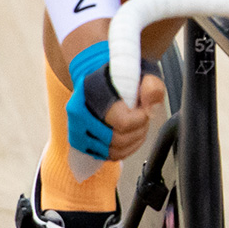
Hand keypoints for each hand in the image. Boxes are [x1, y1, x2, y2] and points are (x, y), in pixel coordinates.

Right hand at [65, 40, 162, 163]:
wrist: (95, 73)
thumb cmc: (120, 74)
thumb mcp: (143, 72)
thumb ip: (152, 87)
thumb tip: (150, 109)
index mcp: (91, 91)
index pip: (122, 122)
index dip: (140, 120)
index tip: (144, 110)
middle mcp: (79, 112)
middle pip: (117, 140)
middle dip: (138, 131)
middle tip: (142, 119)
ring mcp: (76, 128)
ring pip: (111, 151)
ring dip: (131, 142)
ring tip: (137, 127)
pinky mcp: (77, 140)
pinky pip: (104, 156)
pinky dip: (122, 151)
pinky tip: (129, 137)